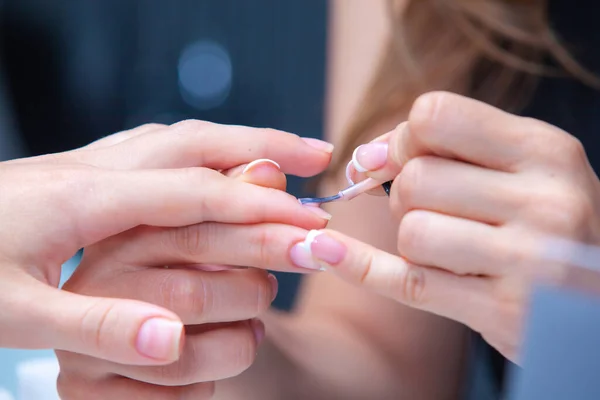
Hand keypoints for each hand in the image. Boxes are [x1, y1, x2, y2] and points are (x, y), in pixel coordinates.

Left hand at [0, 121, 330, 369]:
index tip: (313, 221)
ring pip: (178, 137)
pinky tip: (210, 164)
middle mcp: (95, 169)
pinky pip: (155, 148)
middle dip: (266, 147)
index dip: (261, 208)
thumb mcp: (12, 317)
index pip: (198, 195)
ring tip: (280, 155)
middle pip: (198, 144)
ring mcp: (86, 164)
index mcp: (87, 200)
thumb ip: (98, 328)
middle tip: (320, 155)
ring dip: (236, 142)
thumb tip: (175, 345)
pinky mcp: (78, 173)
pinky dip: (200, 150)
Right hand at [56, 156, 323, 398]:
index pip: (195, 222)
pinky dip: (209, 383)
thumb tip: (269, 170)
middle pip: (193, 291)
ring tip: (254, 325)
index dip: (264, 223)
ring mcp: (84, 340)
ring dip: (241, 341)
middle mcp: (96, 282)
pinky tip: (218, 362)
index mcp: (121, 231)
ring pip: (185, 351)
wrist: (124, 334)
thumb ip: (233, 201)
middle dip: (258, 288)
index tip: (316, 225)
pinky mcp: (87, 389)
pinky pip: (170, 395)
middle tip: (299, 269)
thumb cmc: (176, 272)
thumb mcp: (200, 231)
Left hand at [288, 92, 599, 361]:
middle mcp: (545, 199)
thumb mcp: (521, 169)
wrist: (599, 299)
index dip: (402, 139)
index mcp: (545, 150)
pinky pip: (407, 282)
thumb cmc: (548, 224)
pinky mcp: (502, 312)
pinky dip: (359, 265)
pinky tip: (327, 251)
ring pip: (411, 232)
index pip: (433, 116)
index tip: (402, 160)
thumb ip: (446, 151)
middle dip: (406, 196)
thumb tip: (360, 159)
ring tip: (451, 248)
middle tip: (437, 212)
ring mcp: (529, 259)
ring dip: (413, 242)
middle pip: (414, 180)